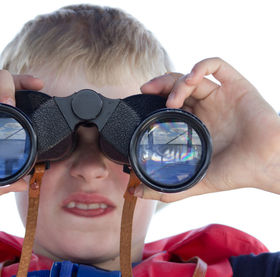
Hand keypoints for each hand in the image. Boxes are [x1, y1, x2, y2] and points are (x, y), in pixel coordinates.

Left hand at [136, 57, 279, 201]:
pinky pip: (218, 65)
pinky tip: (192, 78)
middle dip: (160, 84)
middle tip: (147, 90)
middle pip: (178, 85)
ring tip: (172, 100)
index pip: (170, 102)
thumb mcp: (194, 181)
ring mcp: (222, 96)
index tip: (142, 99)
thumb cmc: (236, 173)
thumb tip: (136, 193)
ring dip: (177, 82)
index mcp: (197, 123)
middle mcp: (207, 107)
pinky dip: (201, 66)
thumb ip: (166, 190)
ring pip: (193, 76)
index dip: (155, 97)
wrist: (266, 167)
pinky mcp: (237, 86)